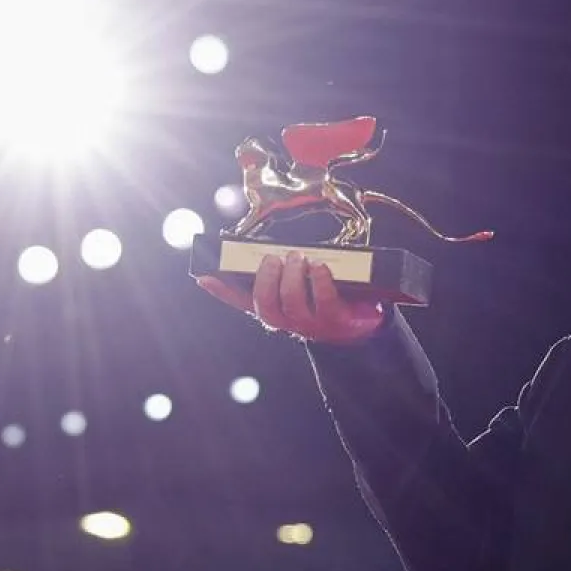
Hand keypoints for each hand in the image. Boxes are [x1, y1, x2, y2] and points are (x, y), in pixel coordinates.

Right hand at [196, 251, 386, 343]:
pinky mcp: (337, 320)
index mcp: (277, 309)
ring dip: (292, 278)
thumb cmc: (328, 294)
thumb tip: (265, 246)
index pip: (243, 302)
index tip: (204, 275)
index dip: (223, 291)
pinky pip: (324, 302)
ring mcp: (313, 324)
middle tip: (274, 258)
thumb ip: (284, 268)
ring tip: (298, 257)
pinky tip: (318, 267)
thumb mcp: (304, 281)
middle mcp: (290, 321)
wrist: (365, 319)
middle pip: (267, 307)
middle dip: (267, 280)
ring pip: (292, 305)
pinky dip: (319, 281)